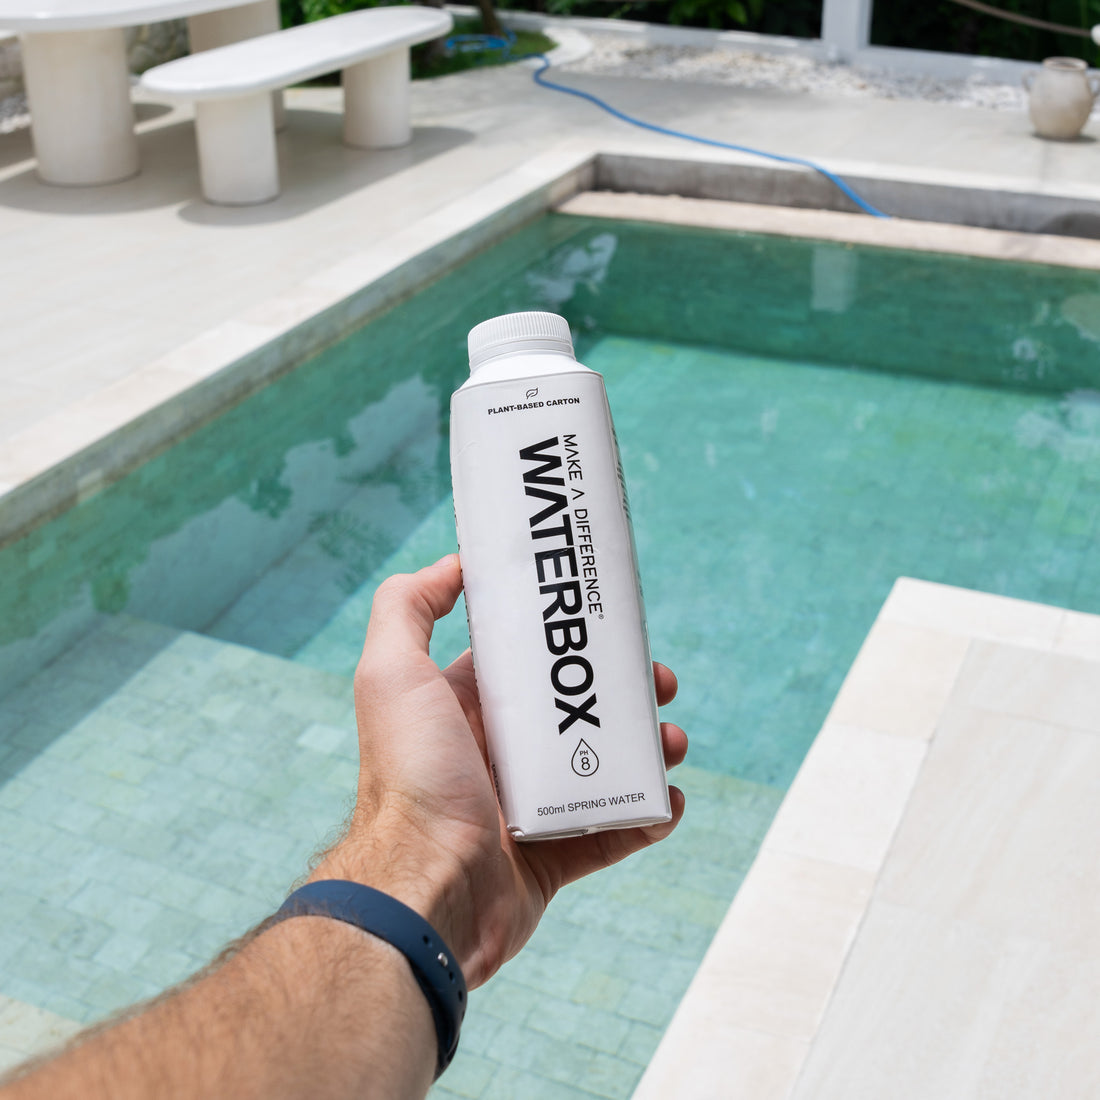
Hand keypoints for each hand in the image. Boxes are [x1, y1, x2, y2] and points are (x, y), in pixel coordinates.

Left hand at [310, 554, 686, 987]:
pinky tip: (666, 801)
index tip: (611, 628)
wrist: (425, 891)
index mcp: (464, 712)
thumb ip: (408, 607)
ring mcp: (526, 809)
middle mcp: (494, 757)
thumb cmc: (411, 777)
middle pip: (575, 712)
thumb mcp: (393, 673)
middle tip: (660, 686)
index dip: (570, 644)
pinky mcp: (551, 860)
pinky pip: (612, 832)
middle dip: (624, 695)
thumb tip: (455, 563)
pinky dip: (646, 815)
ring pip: (602, 768)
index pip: (526, 665)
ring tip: (670, 744)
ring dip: (646, 751)